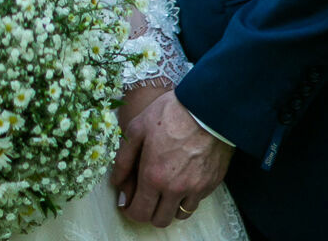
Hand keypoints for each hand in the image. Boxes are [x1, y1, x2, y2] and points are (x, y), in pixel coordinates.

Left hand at [110, 89, 232, 225]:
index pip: (139, 213)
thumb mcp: (137, 128)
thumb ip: (124, 159)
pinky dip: (187, 197)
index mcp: (153, 176)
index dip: (131, 211)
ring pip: (179, 215)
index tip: (129, 203)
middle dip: (150, 212)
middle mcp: (174, 189)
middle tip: (147, 196)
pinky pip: (196, 201)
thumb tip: (116, 183)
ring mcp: (195, 188)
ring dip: (170, 207)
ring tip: (166, 189)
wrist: (206, 107)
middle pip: (160, 220)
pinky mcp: (210, 184)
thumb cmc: (169, 114)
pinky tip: (183, 179)